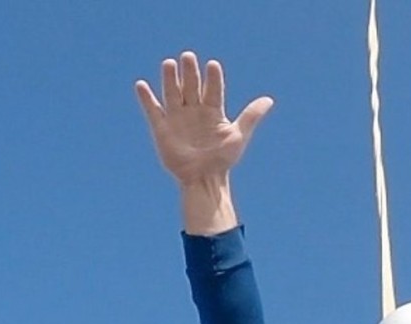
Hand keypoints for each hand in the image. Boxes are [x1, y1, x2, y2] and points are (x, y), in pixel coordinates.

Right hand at [135, 51, 272, 186]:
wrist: (204, 180)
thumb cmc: (223, 160)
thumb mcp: (238, 136)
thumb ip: (251, 116)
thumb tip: (269, 99)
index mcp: (213, 111)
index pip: (213, 89)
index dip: (213, 78)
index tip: (213, 65)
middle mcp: (194, 110)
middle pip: (191, 86)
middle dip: (190, 72)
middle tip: (188, 57)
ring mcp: (177, 117)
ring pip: (172, 92)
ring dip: (169, 78)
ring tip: (169, 63)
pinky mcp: (162, 128)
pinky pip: (152, 110)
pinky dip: (146, 98)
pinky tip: (142, 85)